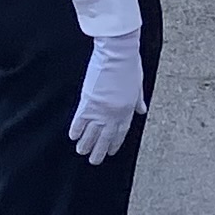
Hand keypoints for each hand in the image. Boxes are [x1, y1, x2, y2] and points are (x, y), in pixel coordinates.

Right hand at [68, 36, 145, 163]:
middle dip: (99, 150)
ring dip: (86, 144)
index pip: (120, 131)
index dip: (114, 143)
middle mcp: (113, 113)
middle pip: (105, 137)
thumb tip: (142, 110)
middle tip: (94, 160)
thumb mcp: (138, 85)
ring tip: (81, 152)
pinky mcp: (88, 102)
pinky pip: (80, 120)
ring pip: (91, 132)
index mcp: (127, 109)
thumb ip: (138, 100)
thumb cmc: (129, 65)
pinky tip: (72, 137)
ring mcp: (100, 109)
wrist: (118, 54)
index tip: (110, 151)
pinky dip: (76, 129)